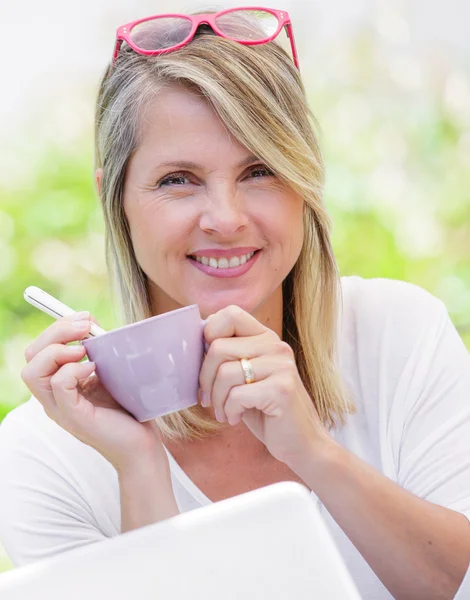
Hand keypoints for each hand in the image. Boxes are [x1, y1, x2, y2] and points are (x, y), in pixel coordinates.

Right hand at [21, 312, 163, 471]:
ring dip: (58, 350)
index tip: (86, 318)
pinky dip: (73, 370)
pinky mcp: (74, 417)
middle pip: (31, 355)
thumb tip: (90, 322)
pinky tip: (94, 369)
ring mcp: (60, 408)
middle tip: (86, 326)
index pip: (39, 349)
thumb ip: (97, 350)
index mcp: (59, 384)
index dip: (58, 327)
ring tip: (85, 350)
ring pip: (33, 371)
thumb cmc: (129, 410)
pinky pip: (58, 385)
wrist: (142, 445)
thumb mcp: (109, 372)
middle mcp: (53, 396)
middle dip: (55, 332)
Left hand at [199, 305, 330, 466]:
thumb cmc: (266, 410)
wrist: (300, 443)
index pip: (230, 313)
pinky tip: (235, 418)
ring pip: (224, 372)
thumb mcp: (245, 377)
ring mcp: (281, 366)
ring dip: (216, 399)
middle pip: (218, 347)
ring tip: (224, 412)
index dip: (210, 334)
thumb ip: (228, 357)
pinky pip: (236, 394)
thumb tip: (196, 342)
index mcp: (265, 338)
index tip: (209, 362)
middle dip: (205, 378)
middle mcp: (276, 346)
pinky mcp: (282, 389)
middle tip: (209, 398)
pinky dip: (229, 411)